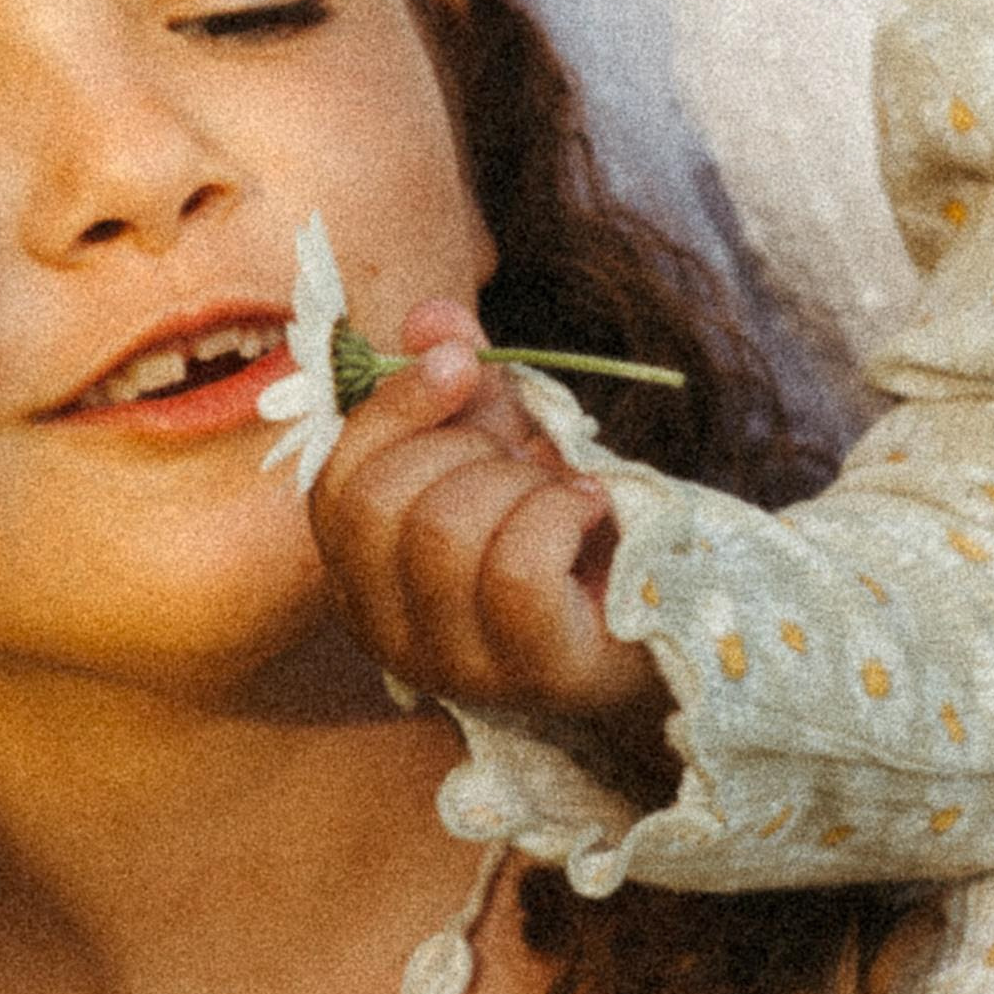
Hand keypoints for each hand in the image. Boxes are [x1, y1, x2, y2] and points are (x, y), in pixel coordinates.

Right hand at [310, 301, 663, 728]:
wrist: (659, 606)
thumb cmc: (558, 526)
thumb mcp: (500, 438)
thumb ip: (457, 378)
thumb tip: (432, 320)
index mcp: (359, 573)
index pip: (335, 483)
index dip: (391, 408)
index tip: (460, 362)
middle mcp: (386, 631)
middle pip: (380, 504)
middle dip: (465, 449)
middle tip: (522, 457)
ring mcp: (454, 665)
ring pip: (446, 532)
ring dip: (519, 483)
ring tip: (558, 489)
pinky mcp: (531, 673)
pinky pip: (515, 570)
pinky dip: (561, 512)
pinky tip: (589, 508)